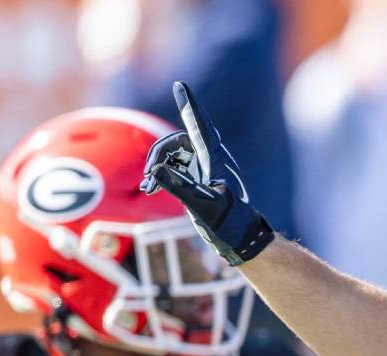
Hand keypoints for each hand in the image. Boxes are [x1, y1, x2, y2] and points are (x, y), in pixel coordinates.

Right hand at [140, 81, 273, 264]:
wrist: (239, 237)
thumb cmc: (227, 222)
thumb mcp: (200, 205)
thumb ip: (176, 186)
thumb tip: (154, 170)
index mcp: (215, 158)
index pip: (199, 125)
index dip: (189, 105)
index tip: (180, 85)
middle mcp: (211, 157)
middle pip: (177, 140)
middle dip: (158, 153)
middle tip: (149, 175)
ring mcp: (204, 166)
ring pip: (173, 154)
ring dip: (156, 166)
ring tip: (147, 187)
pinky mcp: (198, 177)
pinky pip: (173, 166)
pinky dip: (160, 174)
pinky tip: (149, 188)